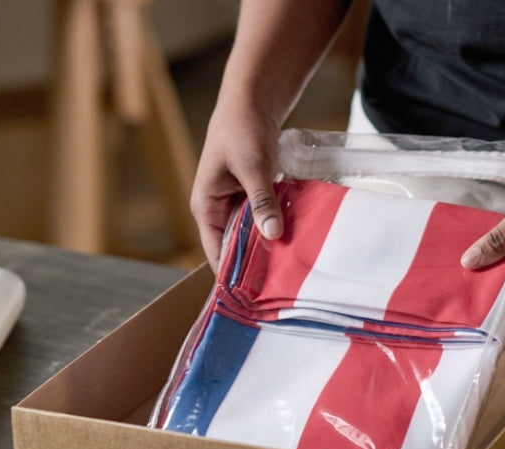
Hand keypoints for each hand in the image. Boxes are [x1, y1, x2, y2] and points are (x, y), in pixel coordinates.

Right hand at [190, 98, 284, 269]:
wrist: (250, 101)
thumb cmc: (241, 130)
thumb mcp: (253, 167)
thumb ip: (262, 201)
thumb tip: (272, 234)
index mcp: (206, 207)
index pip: (216, 253)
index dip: (234, 274)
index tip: (258, 292)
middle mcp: (217, 210)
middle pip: (235, 247)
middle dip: (257, 262)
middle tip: (285, 281)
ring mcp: (235, 204)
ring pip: (252, 234)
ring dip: (271, 243)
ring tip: (294, 264)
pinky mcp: (252, 196)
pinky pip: (264, 218)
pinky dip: (278, 225)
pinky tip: (298, 237)